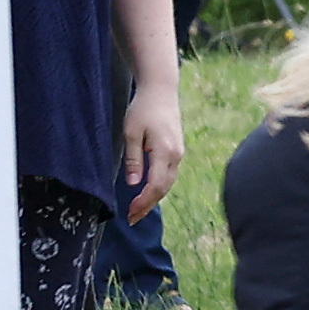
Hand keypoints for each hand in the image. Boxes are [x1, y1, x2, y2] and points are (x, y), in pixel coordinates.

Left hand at [120, 81, 182, 221]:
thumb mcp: (131, 132)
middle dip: (147, 205)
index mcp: (164, 151)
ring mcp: (178, 153)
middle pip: (163, 188)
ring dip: (153, 198)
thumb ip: (133, 159)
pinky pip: (168, 175)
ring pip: (167, 183)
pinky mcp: (176, 150)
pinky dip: (158, 188)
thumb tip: (133, 184)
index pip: (155, 185)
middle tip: (132, 218)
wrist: (161, 90)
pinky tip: (147, 193)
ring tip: (137, 210)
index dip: (143, 202)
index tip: (130, 213)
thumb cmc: (143, 108)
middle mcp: (175, 155)